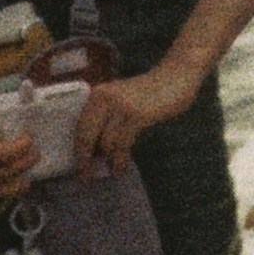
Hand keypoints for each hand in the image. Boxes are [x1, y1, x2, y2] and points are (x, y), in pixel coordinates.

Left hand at [73, 64, 192, 170]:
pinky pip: (122, 144)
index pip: (80, 127)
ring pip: (105, 142)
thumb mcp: (120, 100)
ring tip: (113, 171)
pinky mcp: (137, 114)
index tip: (78, 168)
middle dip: (84, 159)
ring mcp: (121, 106)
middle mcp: (105, 98)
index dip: (78, 150)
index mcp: (98, 94)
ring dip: (107, 161)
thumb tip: (93, 149)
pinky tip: (121, 167)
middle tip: (86, 177)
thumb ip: (106, 117)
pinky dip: (120, 160)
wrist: (175, 76)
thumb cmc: (148, 92)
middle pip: (86, 135)